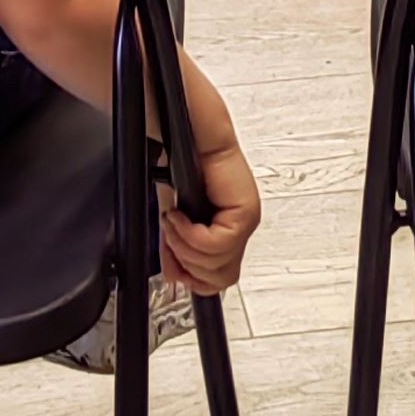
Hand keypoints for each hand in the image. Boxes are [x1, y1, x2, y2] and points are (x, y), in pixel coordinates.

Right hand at [162, 138, 261, 294]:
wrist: (191, 135)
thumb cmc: (185, 167)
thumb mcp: (174, 219)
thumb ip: (176, 251)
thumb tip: (174, 276)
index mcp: (227, 233)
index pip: (219, 280)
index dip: (193, 280)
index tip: (174, 267)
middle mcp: (238, 230)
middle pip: (220, 279)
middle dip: (188, 266)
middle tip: (171, 240)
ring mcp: (244, 222)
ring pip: (217, 265)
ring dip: (184, 246)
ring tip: (173, 222)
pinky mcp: (244, 213)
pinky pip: (217, 244)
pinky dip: (191, 235)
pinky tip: (180, 216)